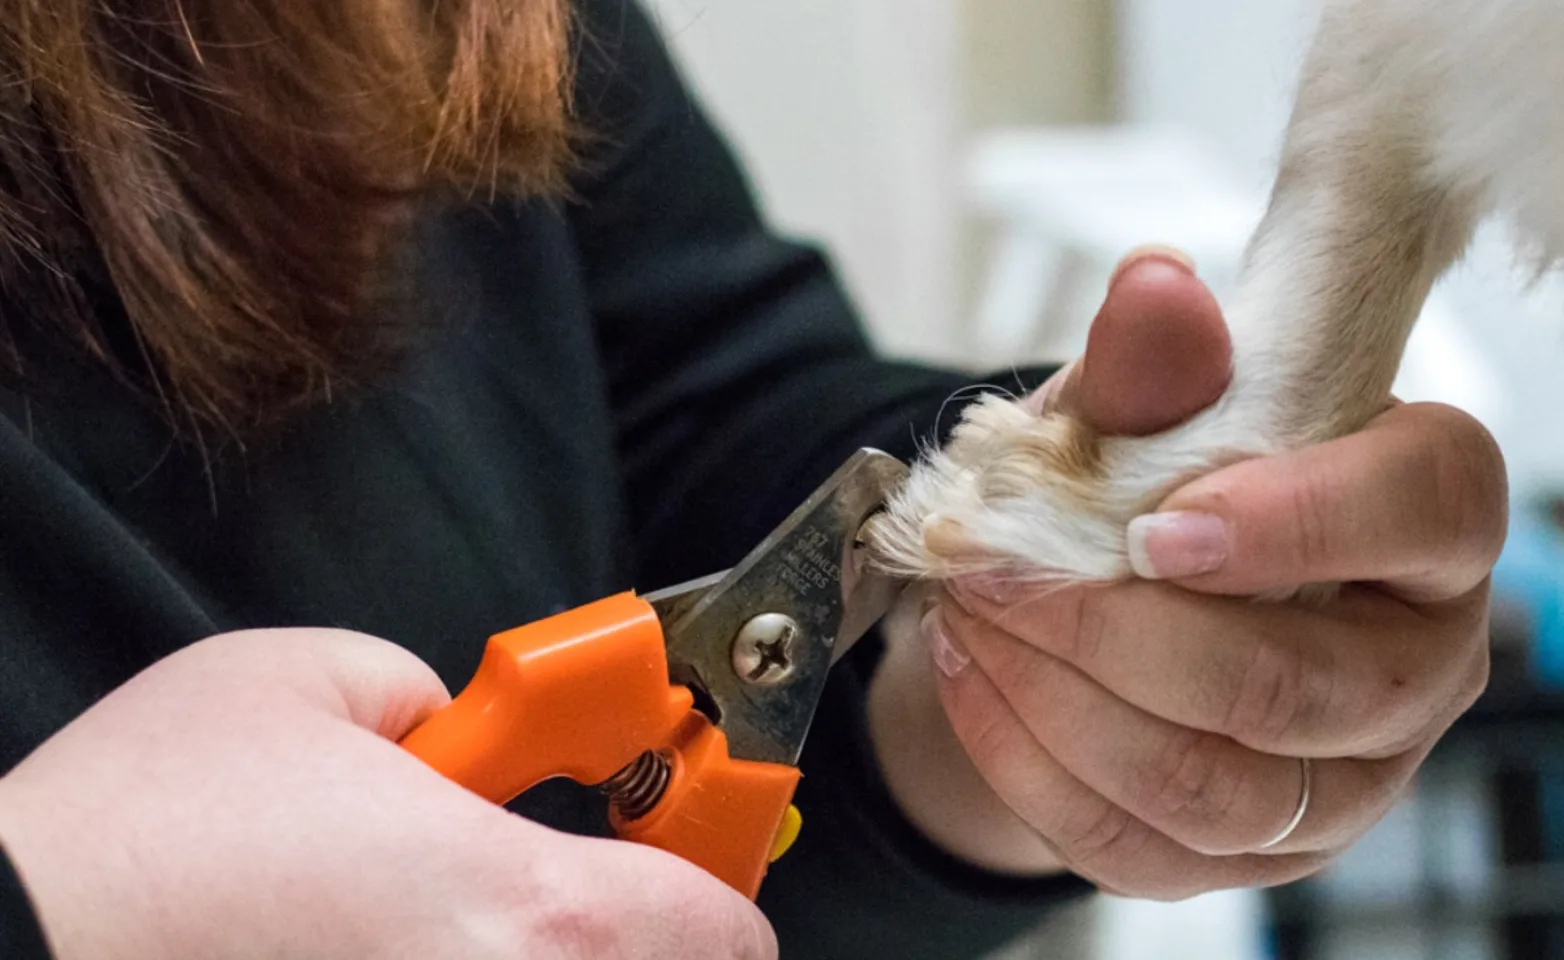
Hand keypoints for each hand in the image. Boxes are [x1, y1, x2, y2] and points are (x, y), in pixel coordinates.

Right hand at [0, 629, 775, 958]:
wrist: (11, 949)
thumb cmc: (139, 840)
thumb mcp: (312, 683)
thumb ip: (439, 699)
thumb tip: (464, 736)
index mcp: (526, 914)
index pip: (724, 930)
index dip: (714, 870)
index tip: (687, 833)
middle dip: (643, 928)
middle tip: (582, 875)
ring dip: (547, 956)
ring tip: (456, 916)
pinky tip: (397, 951)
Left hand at [873, 247, 1499, 897]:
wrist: (1098, 595)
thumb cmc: (1148, 487)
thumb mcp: (1135, 408)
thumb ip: (1153, 361)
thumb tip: (1155, 289)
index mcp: (1426, 516)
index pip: (1420, 510)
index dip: (1292, 522)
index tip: (1150, 527)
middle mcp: (1414, 665)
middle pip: (1289, 684)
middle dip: (1108, 629)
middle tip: (994, 572)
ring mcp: (1344, 781)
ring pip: (1207, 785)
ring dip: (1053, 699)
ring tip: (970, 620)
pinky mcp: (1256, 853)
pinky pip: (1138, 846)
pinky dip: (1027, 763)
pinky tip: (970, 681)